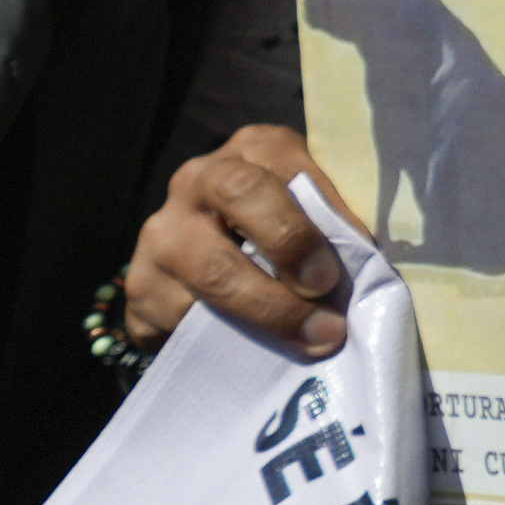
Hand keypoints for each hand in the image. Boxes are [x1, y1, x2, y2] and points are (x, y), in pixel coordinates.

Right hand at [122, 126, 347, 358]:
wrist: (210, 250)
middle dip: (287, 254)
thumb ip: (335, 218)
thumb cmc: (286, 225)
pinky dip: (222, 342)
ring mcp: (159, 236)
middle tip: (326, 298)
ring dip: (268, 316)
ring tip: (313, 341)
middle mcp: (195, 182)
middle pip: (235, 208)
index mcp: (248, 151)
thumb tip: (366, 261)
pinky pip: (177, 322)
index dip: (309, 223)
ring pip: (209, 277)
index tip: (343, 266)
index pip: (277, 171)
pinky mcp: (139, 290)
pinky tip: (257, 352)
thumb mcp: (314, 205)